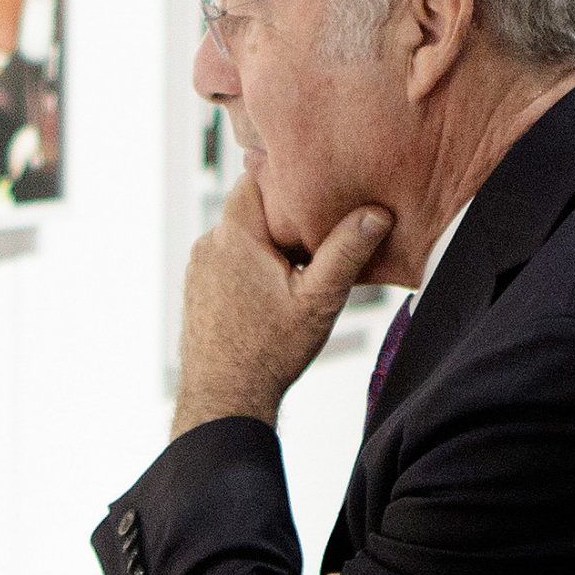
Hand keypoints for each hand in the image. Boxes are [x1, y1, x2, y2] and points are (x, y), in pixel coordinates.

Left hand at [173, 171, 391, 434]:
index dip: (290, 174)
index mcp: (235, 233)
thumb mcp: (319, 301)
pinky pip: (230, 259)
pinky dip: (253, 264)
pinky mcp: (199, 288)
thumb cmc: (268, 353)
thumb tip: (376, 214)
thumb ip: (346, 253)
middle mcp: (210, 242)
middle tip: (323, 225)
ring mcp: (200, 266)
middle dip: (286, 213)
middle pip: (253, 205)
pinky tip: (276, 289)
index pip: (258, 174)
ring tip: (302, 262)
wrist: (223, 400)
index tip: (320, 181)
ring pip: (242, 234)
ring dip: (270, 242)